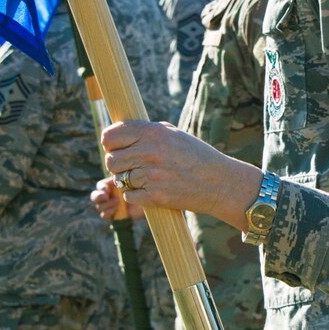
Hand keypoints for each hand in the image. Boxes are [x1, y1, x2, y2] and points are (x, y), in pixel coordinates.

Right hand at [91, 176, 143, 222]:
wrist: (151, 200)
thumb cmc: (144, 186)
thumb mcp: (133, 180)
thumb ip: (123, 178)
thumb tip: (115, 174)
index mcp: (112, 185)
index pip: (100, 186)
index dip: (101, 188)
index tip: (107, 189)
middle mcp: (110, 195)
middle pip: (95, 196)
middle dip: (98, 197)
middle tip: (106, 196)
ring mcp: (112, 205)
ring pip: (99, 206)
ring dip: (106, 204)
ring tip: (118, 202)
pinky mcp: (115, 215)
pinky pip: (105, 215)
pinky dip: (108, 212)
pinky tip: (117, 209)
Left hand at [101, 120, 261, 230]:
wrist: (219, 182)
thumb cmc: (194, 155)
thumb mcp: (172, 134)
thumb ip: (144, 132)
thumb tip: (113, 135)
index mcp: (153, 133)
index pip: (110, 137)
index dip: (110, 143)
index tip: (115, 147)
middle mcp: (150, 153)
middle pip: (111, 160)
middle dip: (118, 164)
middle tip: (133, 165)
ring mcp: (152, 176)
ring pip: (119, 179)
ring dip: (129, 180)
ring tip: (147, 177)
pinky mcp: (155, 197)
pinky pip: (129, 196)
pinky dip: (137, 195)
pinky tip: (152, 189)